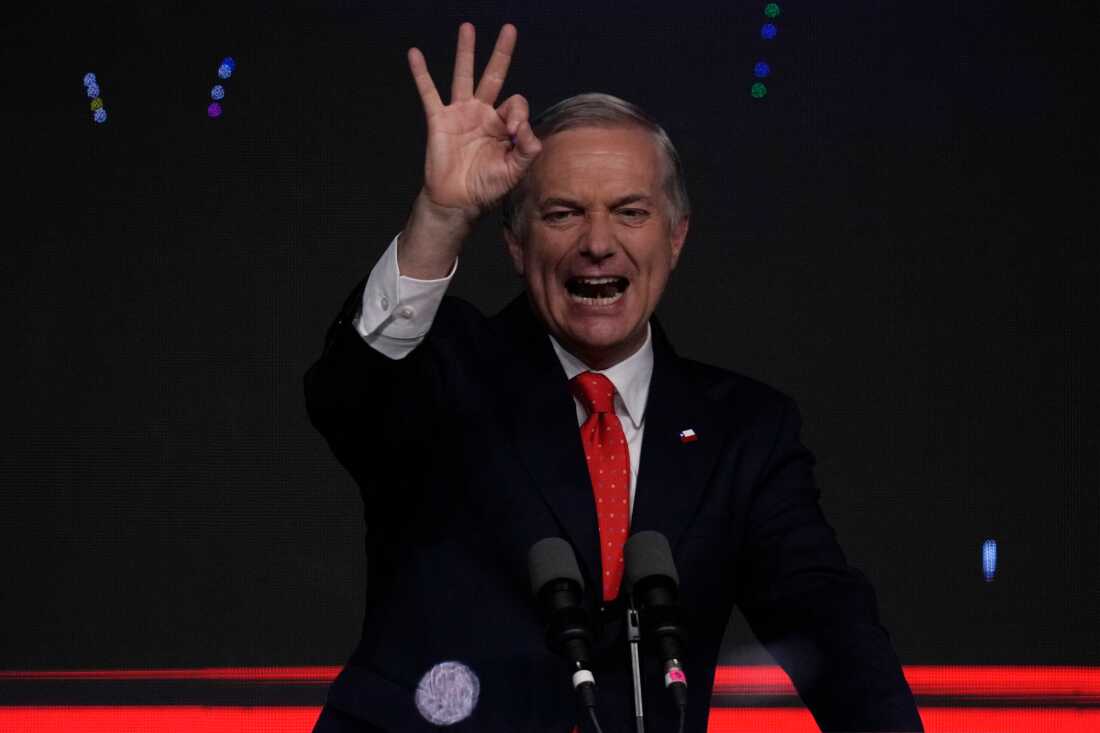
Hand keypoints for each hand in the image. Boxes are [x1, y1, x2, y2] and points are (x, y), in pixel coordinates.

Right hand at [407, 23, 541, 219]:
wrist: (458, 201)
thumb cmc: (487, 188)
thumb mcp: (514, 171)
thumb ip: (526, 150)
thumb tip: (526, 129)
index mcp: (503, 125)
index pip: (515, 104)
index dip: (518, 114)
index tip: (513, 132)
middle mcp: (483, 113)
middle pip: (494, 75)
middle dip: (502, 52)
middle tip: (509, 29)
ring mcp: (460, 114)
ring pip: (464, 75)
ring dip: (466, 51)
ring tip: (467, 28)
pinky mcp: (439, 119)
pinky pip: (428, 92)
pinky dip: (421, 73)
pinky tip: (415, 54)